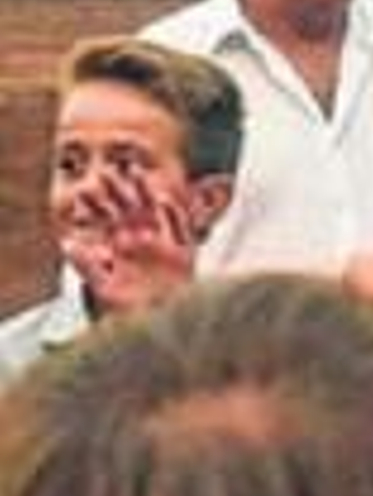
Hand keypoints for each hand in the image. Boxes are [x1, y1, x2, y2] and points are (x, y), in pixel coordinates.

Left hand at [60, 167, 198, 315]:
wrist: (160, 324)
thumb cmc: (128, 311)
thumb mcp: (102, 289)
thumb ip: (87, 265)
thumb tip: (66, 242)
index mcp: (119, 246)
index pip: (105, 219)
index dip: (95, 204)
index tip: (82, 190)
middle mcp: (140, 238)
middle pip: (127, 206)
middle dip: (117, 188)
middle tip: (105, 171)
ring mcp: (162, 241)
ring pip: (153, 208)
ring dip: (145, 190)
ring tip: (135, 172)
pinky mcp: (184, 250)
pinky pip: (180, 226)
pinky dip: (174, 213)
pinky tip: (166, 201)